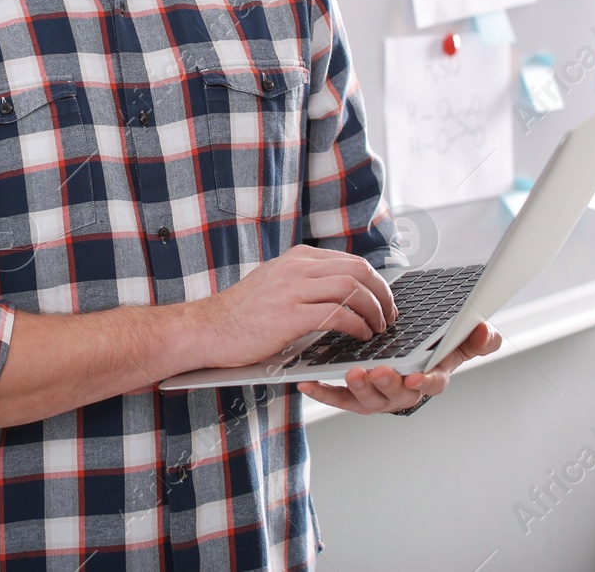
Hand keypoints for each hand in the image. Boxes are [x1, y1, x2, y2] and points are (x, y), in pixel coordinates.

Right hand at [197, 244, 397, 369]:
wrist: (206, 329)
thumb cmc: (240, 315)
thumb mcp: (275, 284)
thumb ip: (305, 282)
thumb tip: (341, 293)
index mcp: (296, 258)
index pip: (351, 261)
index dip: (375, 282)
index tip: (384, 301)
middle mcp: (296, 268)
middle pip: (358, 270)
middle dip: (382, 294)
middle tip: (389, 315)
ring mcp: (292, 289)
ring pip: (352, 289)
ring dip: (373, 311)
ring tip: (378, 328)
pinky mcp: (289, 315)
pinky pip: (337, 314)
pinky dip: (357, 325)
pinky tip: (360, 336)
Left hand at [296, 321, 502, 414]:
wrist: (407, 351)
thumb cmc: (433, 348)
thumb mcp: (459, 340)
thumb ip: (476, 337)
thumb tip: (486, 331)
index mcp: (429, 377)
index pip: (432, 383)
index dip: (426, 381)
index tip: (418, 376)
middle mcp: (402, 391)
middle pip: (396, 395)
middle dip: (387, 385)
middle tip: (379, 372)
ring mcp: (376, 394)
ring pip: (367, 399)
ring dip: (358, 388)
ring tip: (352, 373)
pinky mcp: (352, 393)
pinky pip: (337, 396)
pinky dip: (323, 391)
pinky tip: (308, 381)